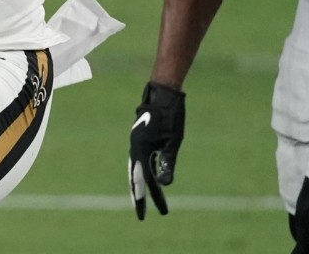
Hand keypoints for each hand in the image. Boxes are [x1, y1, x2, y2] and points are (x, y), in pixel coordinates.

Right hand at [129, 81, 184, 219]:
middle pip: (135, 177)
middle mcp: (135, 147)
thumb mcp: (173, 141)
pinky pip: (142, 160)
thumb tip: (163, 184)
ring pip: (137, 170)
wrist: (163, 92)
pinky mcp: (142, 139)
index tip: (145, 215)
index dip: (145, 198)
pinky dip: (146, 172)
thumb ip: (167, 162)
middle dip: (140, 196)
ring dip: (143, 186)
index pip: (142, 180)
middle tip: (142, 215)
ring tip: (149, 201)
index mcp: (141, 149)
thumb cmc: (170, 115)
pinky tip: (152, 179)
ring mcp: (137, 143)